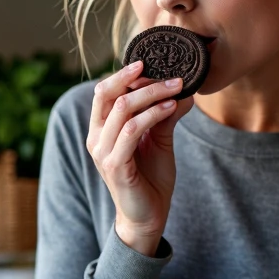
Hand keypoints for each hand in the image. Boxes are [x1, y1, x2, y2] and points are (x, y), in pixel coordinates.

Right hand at [86, 61, 194, 253]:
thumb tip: (182, 91)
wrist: (149, 216)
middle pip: (107, 94)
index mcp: (100, 130)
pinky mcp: (115, 166)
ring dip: (153, 95)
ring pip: (122, 110)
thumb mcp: (158, 140)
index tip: (150, 62)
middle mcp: (96, 139)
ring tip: (176, 88)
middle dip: (137, 79)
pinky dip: (153, 115)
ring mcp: (103, 153)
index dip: (124, 75)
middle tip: (167, 73)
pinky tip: (171, 108)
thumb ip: (162, 116)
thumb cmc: (150, 178)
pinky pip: (131, 131)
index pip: (104, 92)